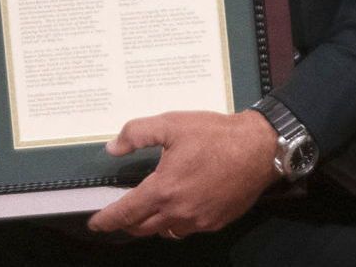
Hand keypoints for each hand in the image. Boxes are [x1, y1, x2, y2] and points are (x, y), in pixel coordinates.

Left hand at [87, 110, 277, 238]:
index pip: (126, 213)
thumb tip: (114, 147)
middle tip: (119, 216)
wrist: (259, 148)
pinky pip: (189, 228)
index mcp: (164, 190)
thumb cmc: (216, 135)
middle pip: (143, 228)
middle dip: (127, 224)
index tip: (95, 223)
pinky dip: (177, 221)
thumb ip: (137, 133)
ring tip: (149, 210)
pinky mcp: (217, 221)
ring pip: (166, 231)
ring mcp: (200, 220)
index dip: (107, 220)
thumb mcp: (171, 123)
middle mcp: (180, 212)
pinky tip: (180, 206)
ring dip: (152, 224)